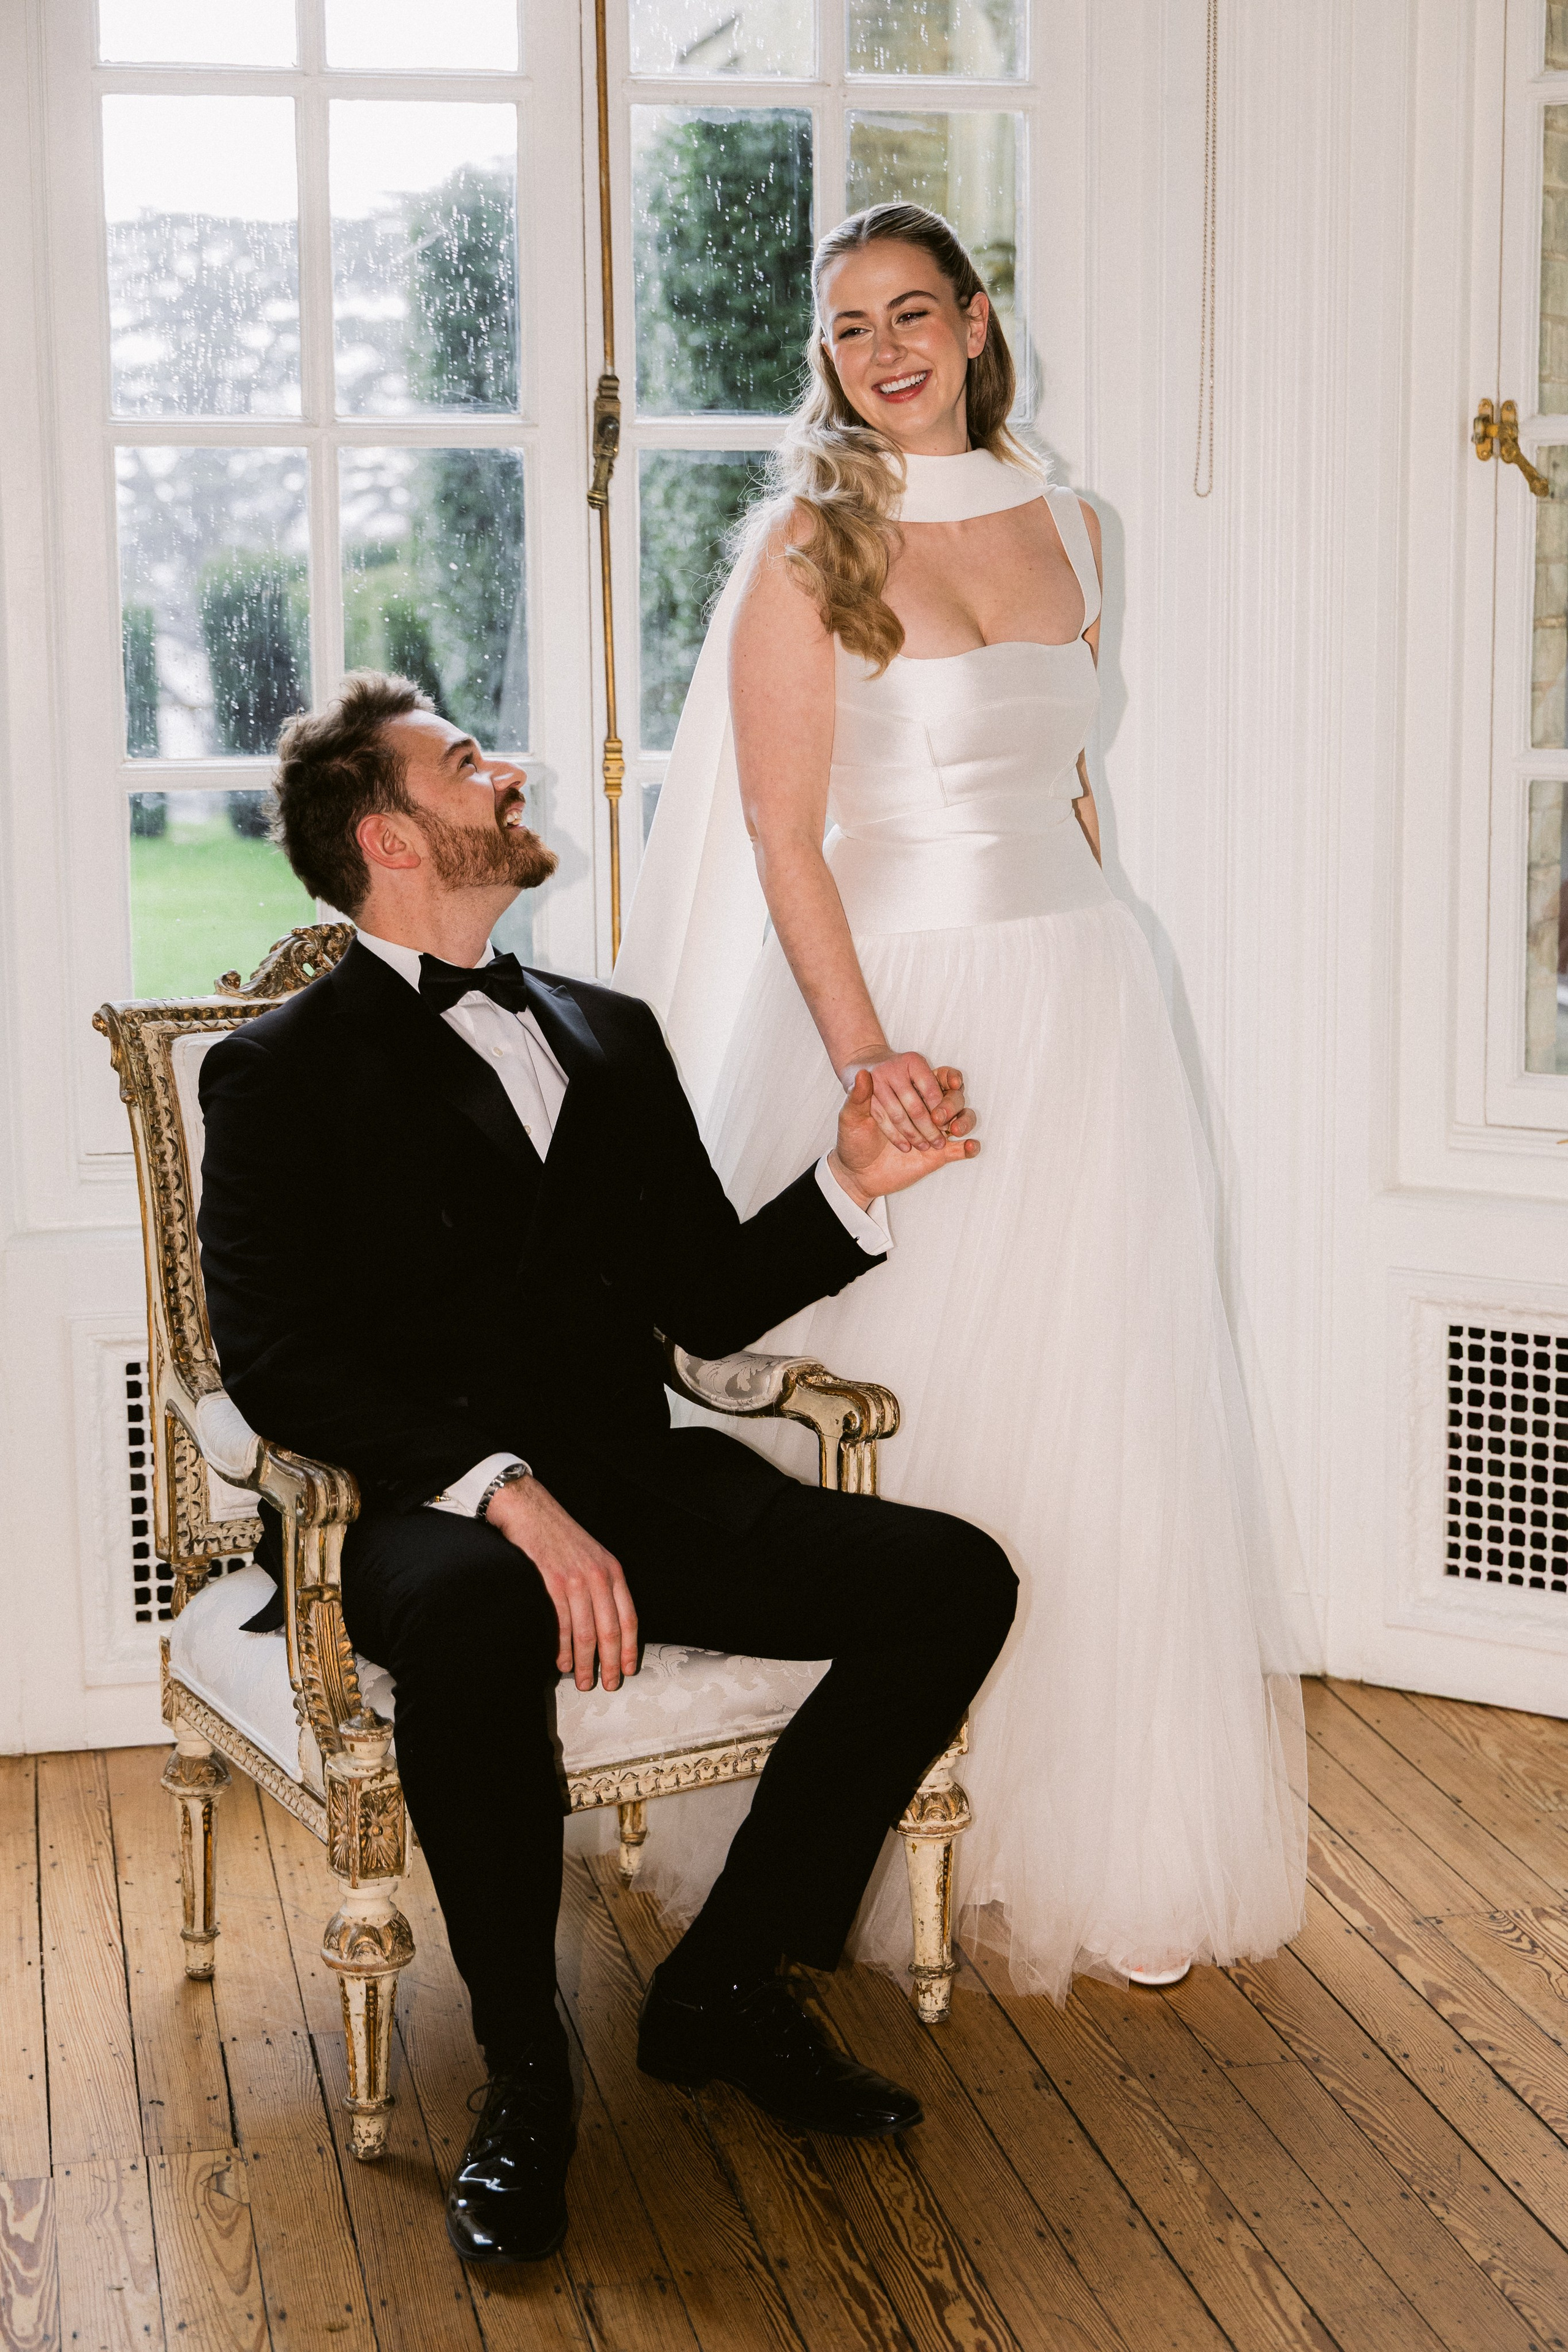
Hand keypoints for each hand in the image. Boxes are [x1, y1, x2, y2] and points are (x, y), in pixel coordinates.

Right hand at [486, 1476, 637, 1692]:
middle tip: (605, 1686)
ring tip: (581, 1681)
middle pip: (610, 1631)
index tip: (626, 1671)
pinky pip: (561, 1623)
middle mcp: (599, 1576)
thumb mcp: (592, 1556)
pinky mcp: (552, 1582)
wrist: (531, 1510)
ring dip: (584, 1663)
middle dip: (608, 1664)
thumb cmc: (559, 1536)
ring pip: (586, 1632)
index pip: (629, 1618)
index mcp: (613, 1571)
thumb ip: (601, 1585)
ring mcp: (576, 1579)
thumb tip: (603, 1625)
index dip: (629, 1649)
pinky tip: (560, 1662)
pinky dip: (561, 1647)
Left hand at [830, 1067, 977, 1204]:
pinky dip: (970, 1147)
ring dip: (964, 1121)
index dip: (945, 1081)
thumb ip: (857, 1096)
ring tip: (954, 1130)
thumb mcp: (851, 1117)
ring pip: (963, 1117)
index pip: (934, 1080)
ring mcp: (935, 1130)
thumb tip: (862, 1074)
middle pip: (952, 1098)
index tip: (949, 1083)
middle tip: (935, 1118)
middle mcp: (927, 1107)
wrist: (856, 1169)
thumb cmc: (853, 1138)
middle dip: (948, 1106)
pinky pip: (961, 1149)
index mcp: (909, 1091)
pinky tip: (970, 1147)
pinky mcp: (940, 1152)